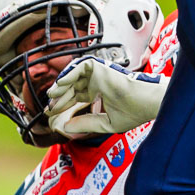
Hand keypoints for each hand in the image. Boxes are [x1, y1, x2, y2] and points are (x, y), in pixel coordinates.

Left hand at [45, 56, 167, 135]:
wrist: (145, 103)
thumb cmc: (134, 113)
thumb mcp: (105, 123)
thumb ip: (85, 124)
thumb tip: (66, 128)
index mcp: (100, 93)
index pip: (77, 96)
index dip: (64, 103)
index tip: (53, 112)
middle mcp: (98, 82)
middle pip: (72, 87)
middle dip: (60, 97)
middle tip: (49, 106)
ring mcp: (98, 74)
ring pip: (73, 76)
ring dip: (61, 85)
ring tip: (51, 95)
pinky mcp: (99, 67)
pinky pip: (79, 66)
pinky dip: (69, 74)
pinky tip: (60, 84)